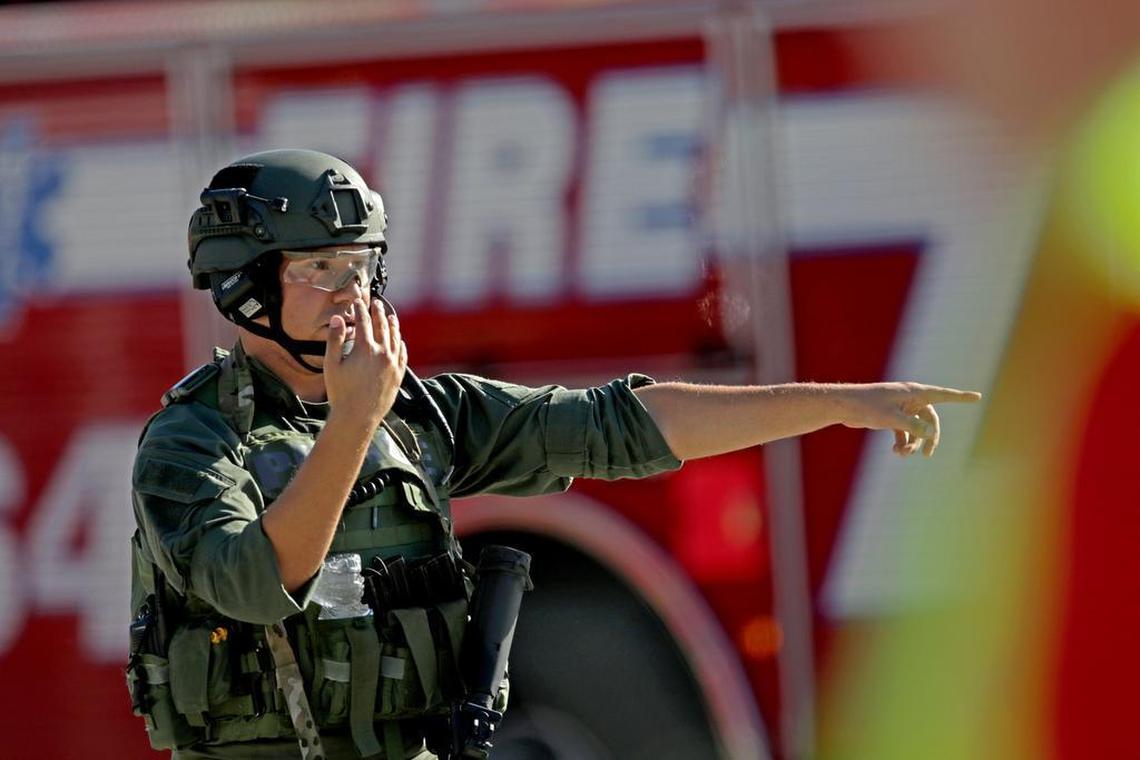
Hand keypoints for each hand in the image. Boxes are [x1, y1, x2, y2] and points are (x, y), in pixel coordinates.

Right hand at [323, 298, 406, 429]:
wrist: (357, 417)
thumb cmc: (341, 392)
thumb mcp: (332, 365)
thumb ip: (335, 339)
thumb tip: (339, 319)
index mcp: (365, 349)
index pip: (364, 321)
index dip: (360, 309)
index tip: (358, 301)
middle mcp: (382, 353)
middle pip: (382, 326)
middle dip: (379, 312)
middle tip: (376, 303)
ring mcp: (393, 364)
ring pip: (396, 338)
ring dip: (393, 325)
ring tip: (391, 316)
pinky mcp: (399, 375)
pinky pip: (403, 354)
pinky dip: (401, 344)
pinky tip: (400, 340)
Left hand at [838, 382, 981, 457]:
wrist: (845, 407)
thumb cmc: (867, 407)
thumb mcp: (891, 418)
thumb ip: (912, 427)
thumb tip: (931, 433)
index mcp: (914, 392)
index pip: (943, 395)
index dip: (961, 397)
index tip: (978, 397)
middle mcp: (910, 399)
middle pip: (930, 420)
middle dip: (930, 438)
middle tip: (928, 454)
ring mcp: (902, 408)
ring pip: (917, 429)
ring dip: (913, 444)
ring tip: (902, 455)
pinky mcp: (892, 417)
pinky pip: (905, 432)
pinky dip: (903, 443)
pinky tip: (896, 452)